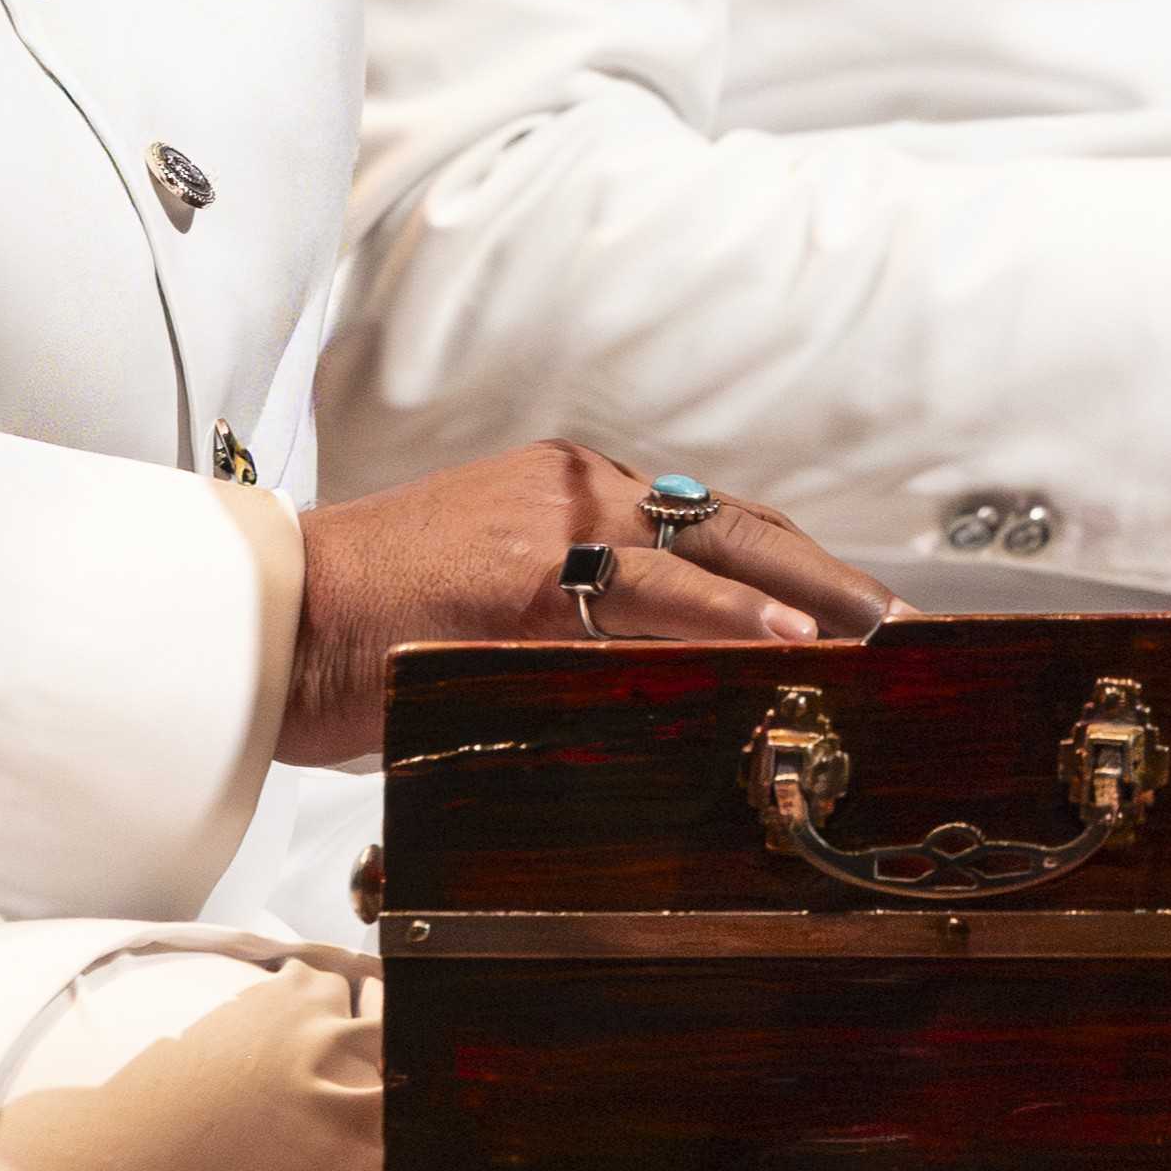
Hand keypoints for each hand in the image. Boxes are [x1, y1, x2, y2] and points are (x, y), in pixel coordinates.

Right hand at [283, 442, 896, 764]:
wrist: (267, 619)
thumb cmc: (370, 632)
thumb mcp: (494, 608)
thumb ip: (577, 621)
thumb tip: (661, 683)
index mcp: (571, 489)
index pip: (710, 524)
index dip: (793, 565)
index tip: (859, 610)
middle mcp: (576, 488)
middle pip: (733, 528)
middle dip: (828, 579)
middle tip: (903, 628)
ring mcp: (553, 523)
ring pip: (706, 554)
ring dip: (802, 599)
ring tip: (874, 641)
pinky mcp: (524, 572)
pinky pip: (644, 595)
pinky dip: (720, 618)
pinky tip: (779, 642)